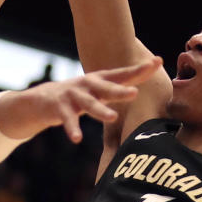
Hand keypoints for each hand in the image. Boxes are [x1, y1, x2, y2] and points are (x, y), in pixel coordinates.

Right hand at [0, 57, 163, 142]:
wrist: (42, 99)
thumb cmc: (79, 96)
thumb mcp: (98, 91)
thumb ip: (117, 89)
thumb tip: (145, 91)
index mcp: (101, 79)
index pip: (124, 74)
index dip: (140, 69)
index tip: (158, 62)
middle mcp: (89, 84)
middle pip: (107, 88)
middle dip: (120, 90)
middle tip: (135, 93)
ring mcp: (73, 94)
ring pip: (89, 104)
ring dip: (100, 111)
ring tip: (112, 117)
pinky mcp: (59, 106)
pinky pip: (67, 119)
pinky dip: (72, 128)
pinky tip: (76, 139)